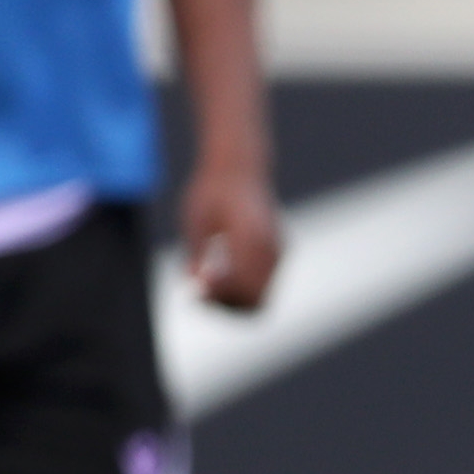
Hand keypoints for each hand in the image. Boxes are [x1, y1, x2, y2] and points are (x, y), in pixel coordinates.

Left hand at [180, 160, 280, 312]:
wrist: (239, 168)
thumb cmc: (212, 191)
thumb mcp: (195, 220)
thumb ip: (196, 254)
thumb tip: (194, 284)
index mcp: (250, 236)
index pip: (242, 285)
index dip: (219, 297)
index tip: (196, 291)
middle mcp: (270, 247)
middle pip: (255, 300)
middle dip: (227, 306)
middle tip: (199, 296)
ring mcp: (278, 251)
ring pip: (262, 298)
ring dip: (235, 302)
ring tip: (207, 290)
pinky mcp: (279, 252)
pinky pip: (264, 286)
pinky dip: (243, 291)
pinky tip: (220, 278)